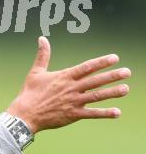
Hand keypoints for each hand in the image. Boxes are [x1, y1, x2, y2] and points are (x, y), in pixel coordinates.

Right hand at [7, 36, 130, 133]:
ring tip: (126, 88)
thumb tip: (42, 38)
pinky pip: (92, 114)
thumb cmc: (30, 92)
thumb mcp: (36, 71)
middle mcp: (71, 88)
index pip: (86, 67)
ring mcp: (73, 102)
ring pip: (97, 96)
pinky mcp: (73, 115)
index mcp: (64, 77)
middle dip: (112, 76)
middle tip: (127, 72)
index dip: (101, 62)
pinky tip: (117, 112)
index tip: (114, 58)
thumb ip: (43, 55)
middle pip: (95, 80)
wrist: (26, 113)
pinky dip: (105, 113)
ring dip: (112, 92)